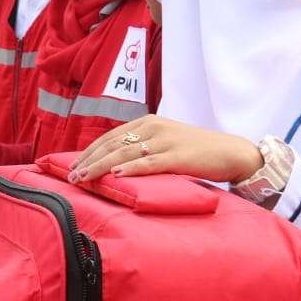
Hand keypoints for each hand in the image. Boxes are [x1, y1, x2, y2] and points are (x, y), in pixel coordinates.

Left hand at [69, 115, 262, 183]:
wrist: (230, 151)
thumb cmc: (195, 150)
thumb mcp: (164, 142)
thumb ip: (142, 147)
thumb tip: (115, 163)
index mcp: (148, 122)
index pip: (110, 137)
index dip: (90, 151)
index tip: (73, 165)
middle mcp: (153, 128)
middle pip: (113, 145)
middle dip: (89, 161)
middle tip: (71, 175)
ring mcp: (165, 141)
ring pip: (125, 155)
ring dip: (100, 167)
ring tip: (83, 178)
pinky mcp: (177, 156)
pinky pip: (149, 164)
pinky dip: (130, 170)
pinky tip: (115, 176)